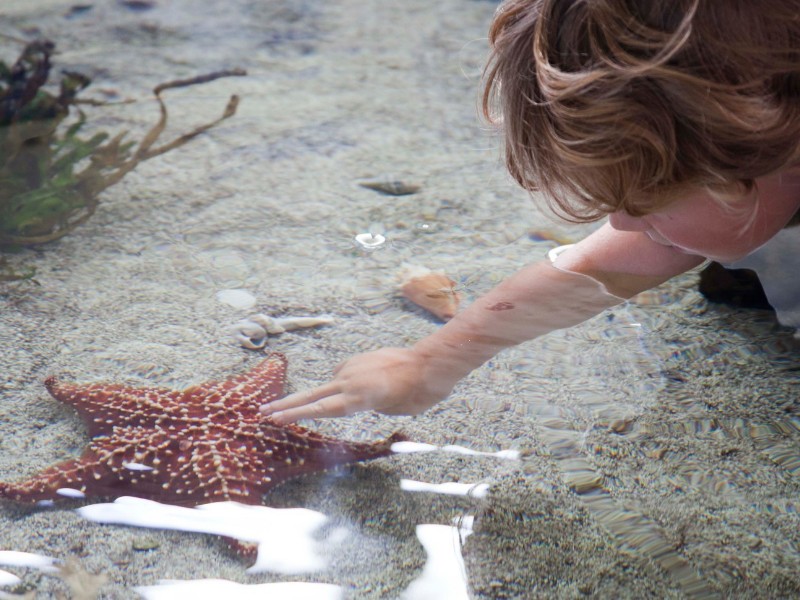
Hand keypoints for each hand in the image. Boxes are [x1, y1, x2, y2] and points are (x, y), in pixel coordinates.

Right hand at [259, 347, 456, 423]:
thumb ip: (371, 405)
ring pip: (331, 383)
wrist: (431, 362)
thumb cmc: (418, 393)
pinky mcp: (361, 358)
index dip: (295, 416)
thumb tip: (362, 398)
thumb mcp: (394, 410)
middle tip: (263, 412)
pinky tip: (358, 387)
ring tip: (327, 405)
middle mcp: (351, 380)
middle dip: (287, 405)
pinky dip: (344, 382)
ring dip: (323, 394)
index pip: (320, 410)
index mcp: (358, 398)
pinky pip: (346, 373)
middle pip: (312, 395)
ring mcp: (355, 366)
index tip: (274, 419)